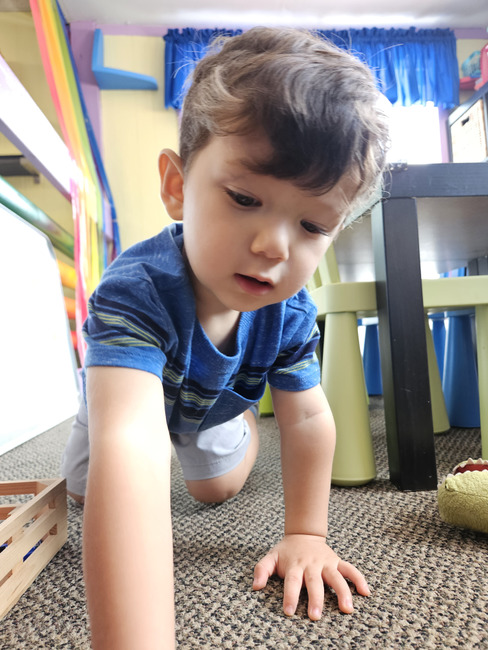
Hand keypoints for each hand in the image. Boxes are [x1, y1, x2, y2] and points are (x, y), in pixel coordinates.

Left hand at [252, 534, 369, 619]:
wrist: (303, 534)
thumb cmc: (286, 551)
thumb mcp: (271, 556)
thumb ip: (261, 569)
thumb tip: (255, 586)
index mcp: (295, 565)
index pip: (292, 581)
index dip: (290, 595)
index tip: (289, 611)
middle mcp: (311, 564)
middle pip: (314, 582)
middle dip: (316, 598)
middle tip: (316, 616)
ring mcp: (326, 563)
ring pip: (336, 577)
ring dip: (342, 593)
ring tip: (347, 609)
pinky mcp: (337, 562)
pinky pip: (350, 570)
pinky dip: (359, 579)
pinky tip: (366, 593)